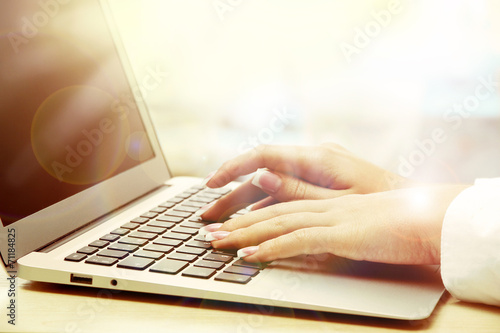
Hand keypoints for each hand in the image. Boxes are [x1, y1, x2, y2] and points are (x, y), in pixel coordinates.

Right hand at [202, 143, 409, 220]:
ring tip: (220, 221)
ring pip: (271, 187)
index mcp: (317, 158)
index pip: (263, 156)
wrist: (416, 210)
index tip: (211, 184)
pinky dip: (266, 207)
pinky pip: (285, 194)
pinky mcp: (320, 185)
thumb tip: (259, 174)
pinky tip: (249, 220)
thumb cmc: (381, 205)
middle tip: (207, 215)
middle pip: (262, 175)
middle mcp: (313, 160)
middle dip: (232, 195)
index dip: (233, 168)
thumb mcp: (338, 202)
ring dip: (245, 203)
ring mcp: (316, 172)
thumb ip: (297, 190)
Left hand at [203, 184, 469, 264]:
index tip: (228, 225)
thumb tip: (300, 222)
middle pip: (269, 211)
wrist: (430, 218)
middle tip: (208, 234)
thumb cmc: (399, 222)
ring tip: (217, 243)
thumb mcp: (357, 219)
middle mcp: (322, 204)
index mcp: (325, 201)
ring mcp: (329, 216)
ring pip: (275, 222)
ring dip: (243, 234)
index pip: (279, 206)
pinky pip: (296, 240)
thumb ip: (328, 217)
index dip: (251, 215)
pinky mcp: (339, 233)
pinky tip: (249, 255)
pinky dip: (269, 247)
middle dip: (236, 223)